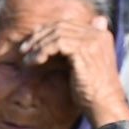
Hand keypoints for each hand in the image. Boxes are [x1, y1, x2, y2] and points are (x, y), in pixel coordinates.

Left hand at [13, 12, 128, 128]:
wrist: (104, 104)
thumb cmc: (90, 90)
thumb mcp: (79, 65)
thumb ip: (68, 50)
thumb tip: (50, 42)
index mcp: (100, 33)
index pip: (68, 24)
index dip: (46, 31)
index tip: (31, 42)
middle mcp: (98, 33)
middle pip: (61, 26)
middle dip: (39, 37)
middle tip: (24, 50)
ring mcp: (93, 40)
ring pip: (57, 34)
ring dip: (38, 46)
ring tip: (27, 59)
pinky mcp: (85, 50)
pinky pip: (58, 44)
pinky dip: (44, 51)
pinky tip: (35, 62)